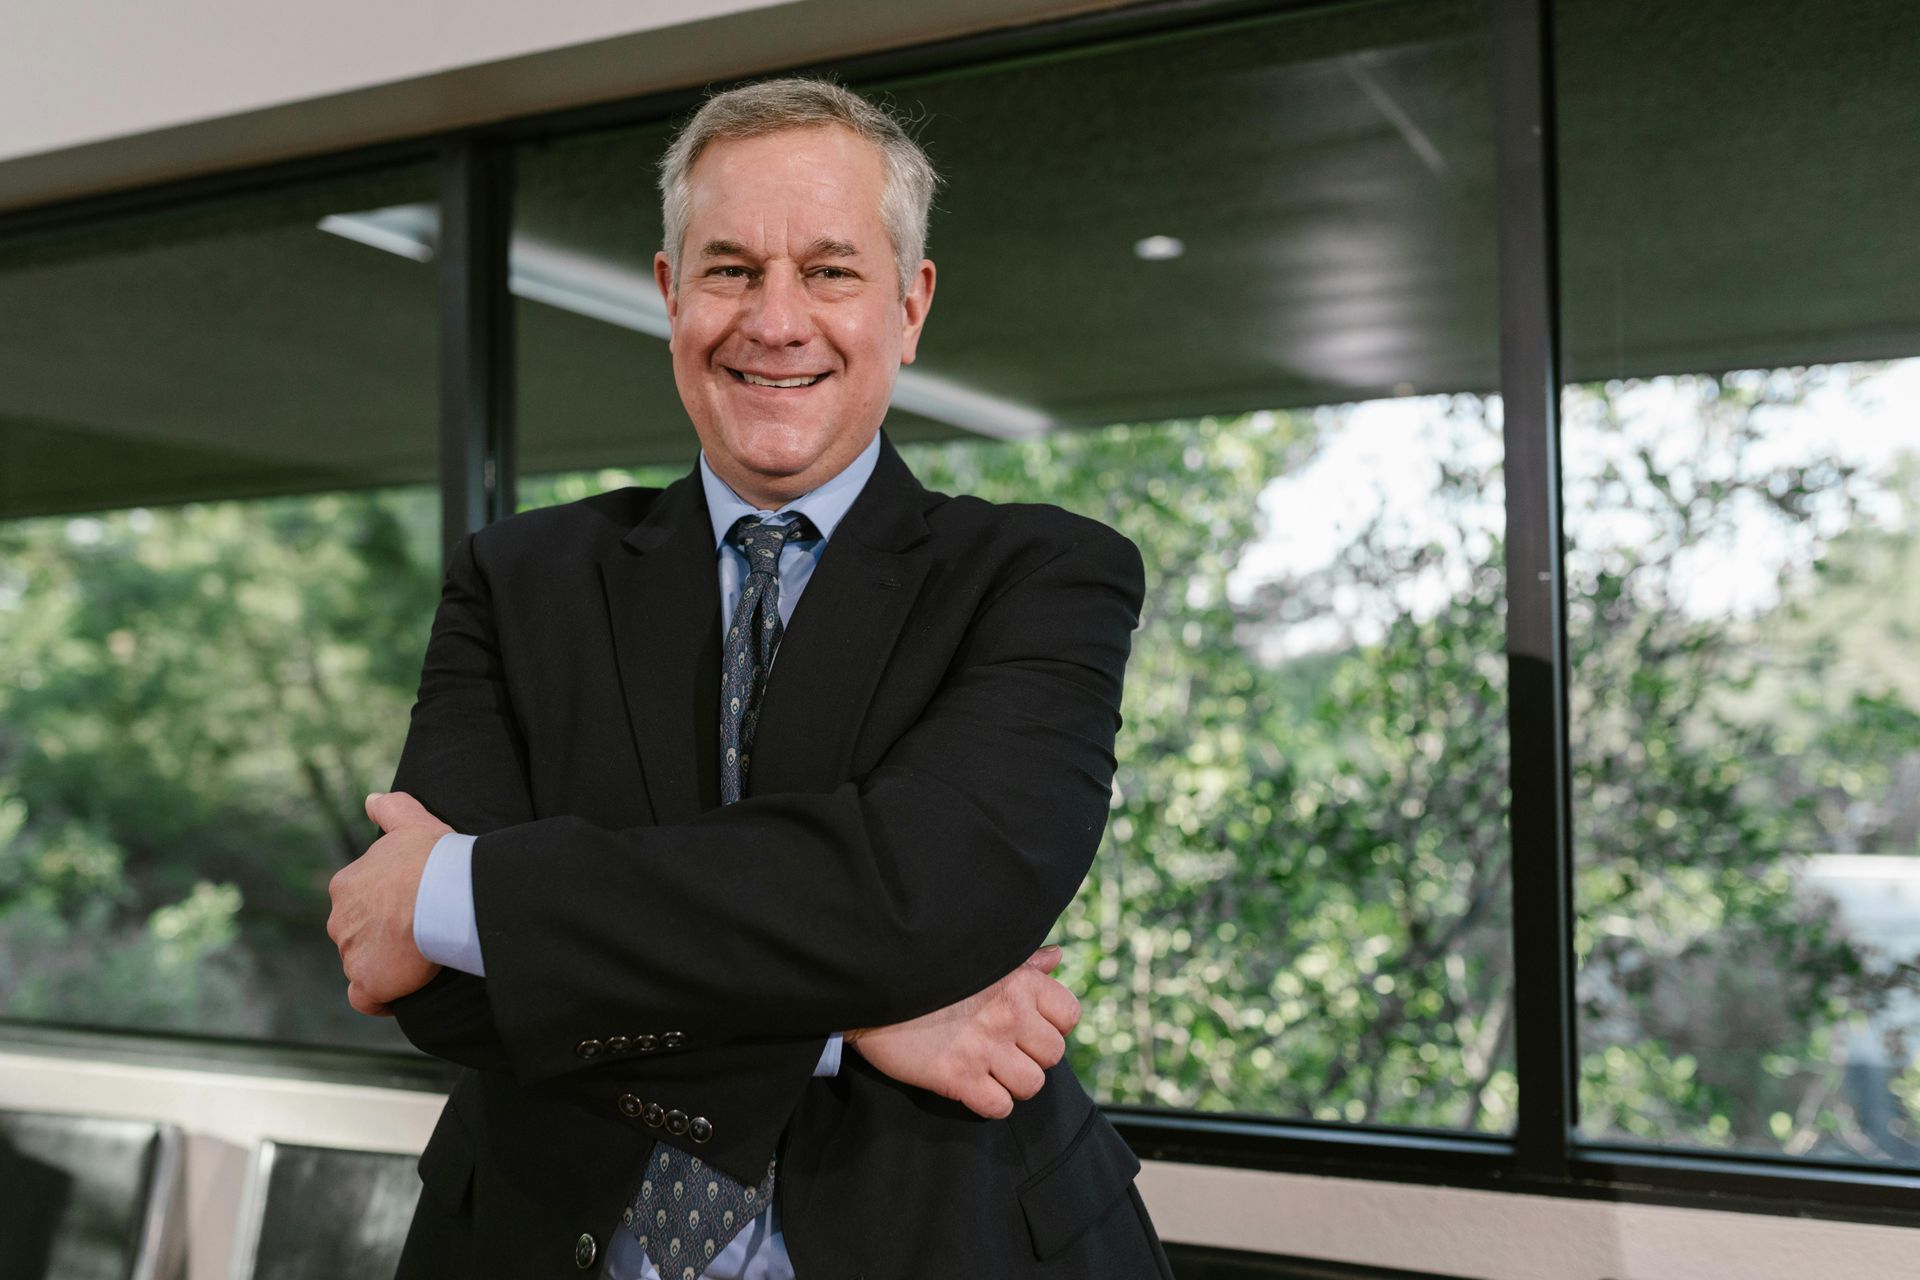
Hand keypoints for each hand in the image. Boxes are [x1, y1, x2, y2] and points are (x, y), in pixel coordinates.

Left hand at [327, 791, 450, 1016]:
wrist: (443, 891)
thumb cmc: (432, 856)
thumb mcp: (411, 821)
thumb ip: (390, 809)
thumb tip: (371, 799)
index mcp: (346, 886)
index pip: (356, 904)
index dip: (382, 910)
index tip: (408, 911)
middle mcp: (340, 920)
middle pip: (356, 936)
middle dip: (380, 938)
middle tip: (418, 935)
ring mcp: (351, 952)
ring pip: (362, 964)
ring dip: (384, 965)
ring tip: (419, 960)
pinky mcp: (368, 981)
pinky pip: (365, 998)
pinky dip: (378, 998)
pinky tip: (399, 994)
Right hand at [847, 946, 1079, 1118]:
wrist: (872, 985)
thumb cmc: (927, 969)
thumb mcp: (980, 956)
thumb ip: (1023, 961)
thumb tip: (1055, 958)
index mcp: (1018, 981)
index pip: (1069, 1015)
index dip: (1053, 1026)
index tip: (1030, 1028)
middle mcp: (1009, 1013)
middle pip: (1053, 1055)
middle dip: (1032, 1057)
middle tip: (1006, 1052)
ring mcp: (985, 1047)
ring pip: (1032, 1085)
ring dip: (1013, 1084)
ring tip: (991, 1072)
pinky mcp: (959, 1076)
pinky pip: (999, 1107)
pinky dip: (989, 1103)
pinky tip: (973, 1088)